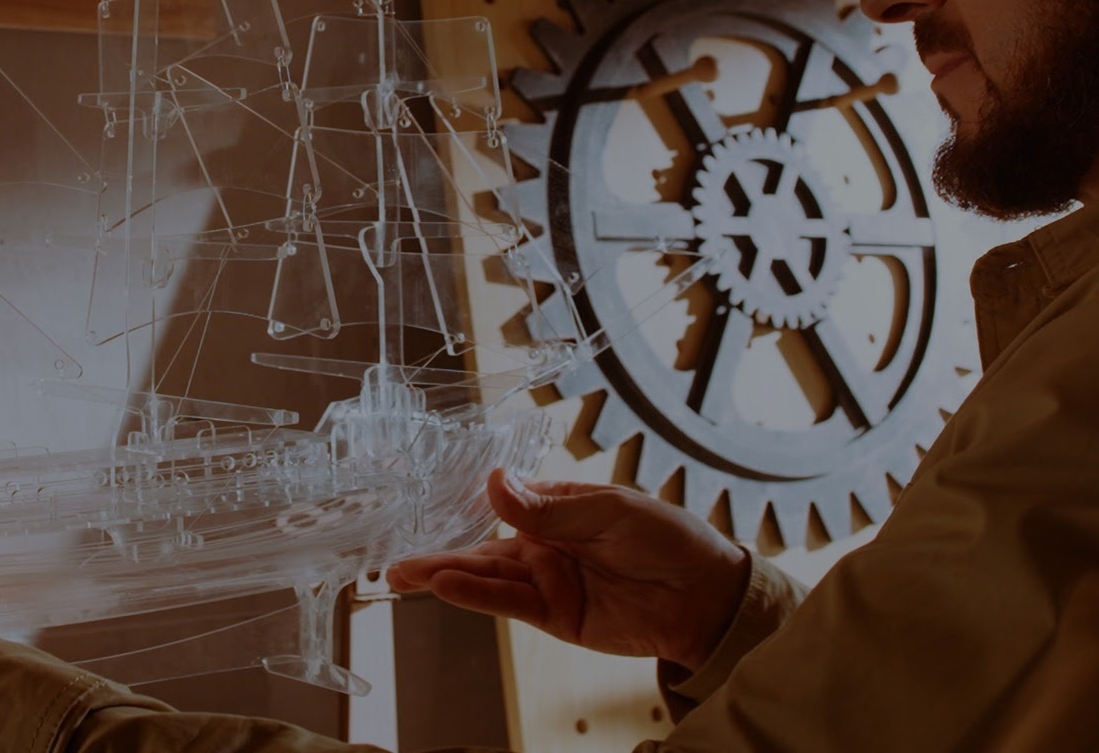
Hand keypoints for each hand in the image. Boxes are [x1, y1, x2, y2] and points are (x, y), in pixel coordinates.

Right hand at [385, 470, 752, 671]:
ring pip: (486, 578)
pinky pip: (510, 604)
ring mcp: (549, 582)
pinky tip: (445, 587)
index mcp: (560, 509)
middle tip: (391, 558)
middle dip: (437, 552)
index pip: (503, 503)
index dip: (464, 504)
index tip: (421, 500)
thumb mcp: (610, 511)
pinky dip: (477, 596)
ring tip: (402, 575)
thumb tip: (496, 483)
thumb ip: (549, 508)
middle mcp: (546, 546)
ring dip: (444, 576)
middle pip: (482, 548)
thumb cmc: (669, 540)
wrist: (706, 597)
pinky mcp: (557, 616)